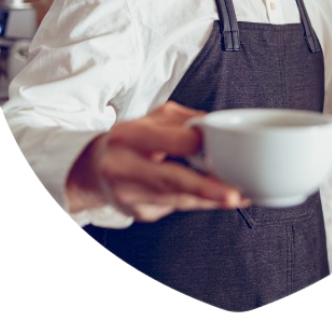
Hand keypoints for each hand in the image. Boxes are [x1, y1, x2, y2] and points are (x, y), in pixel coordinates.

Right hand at [67, 101, 249, 221]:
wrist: (92, 169)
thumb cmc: (129, 140)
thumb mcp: (150, 119)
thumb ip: (182, 120)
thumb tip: (215, 126)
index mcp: (128, 135)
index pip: (164, 141)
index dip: (193, 144)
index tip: (220, 145)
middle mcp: (123, 166)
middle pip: (169, 179)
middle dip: (204, 189)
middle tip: (233, 194)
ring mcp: (128, 194)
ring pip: (177, 198)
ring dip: (210, 198)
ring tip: (238, 195)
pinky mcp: (138, 213)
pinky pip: (175, 207)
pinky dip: (198, 202)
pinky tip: (216, 199)